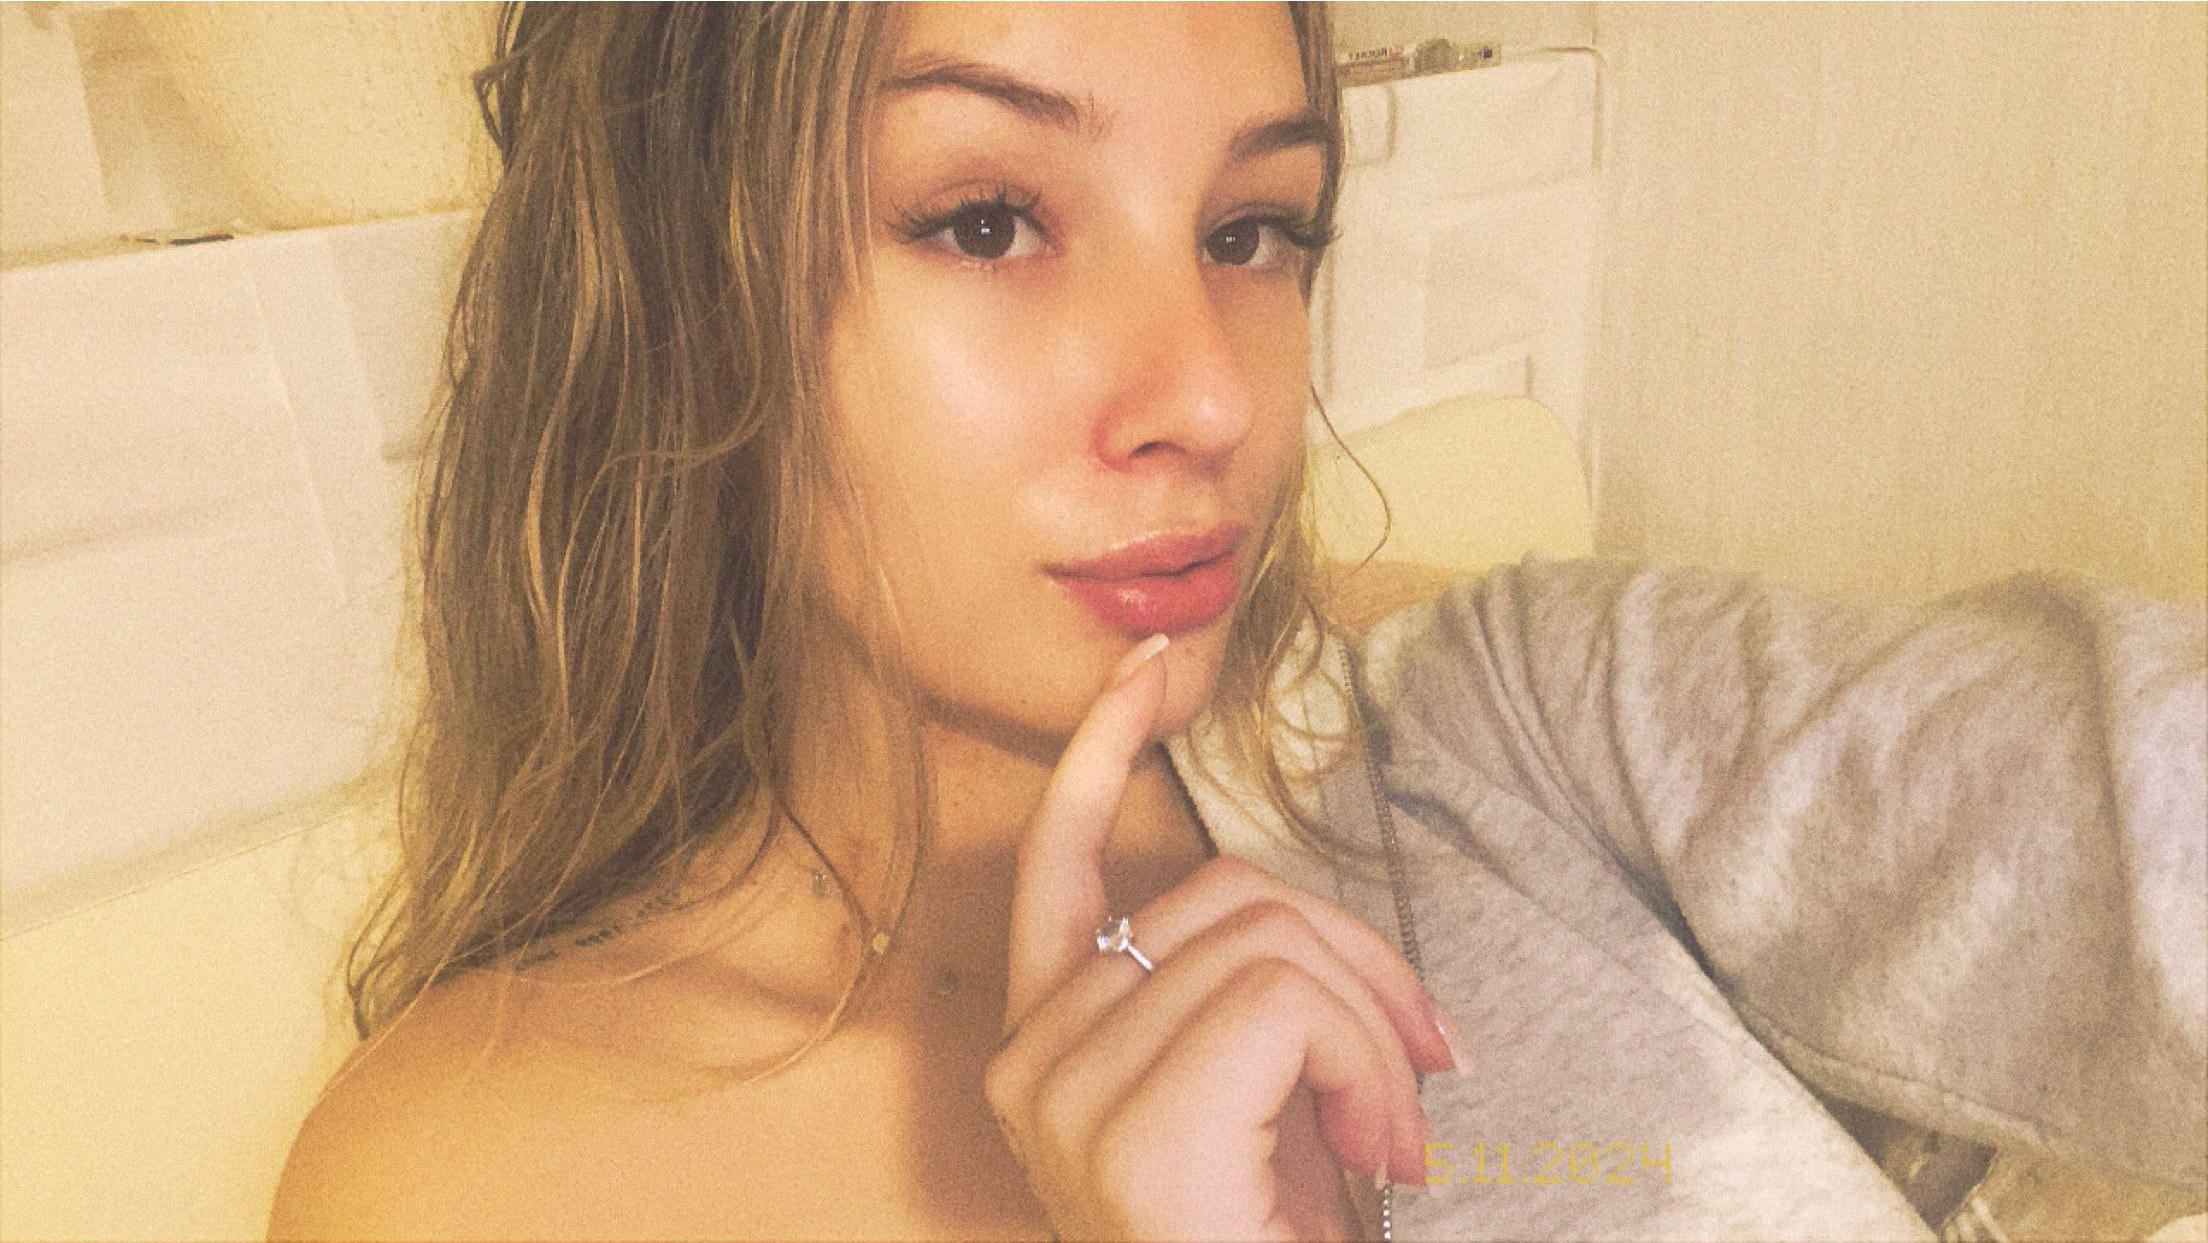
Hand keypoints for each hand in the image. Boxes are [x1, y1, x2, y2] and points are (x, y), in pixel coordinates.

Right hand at [987, 634, 1458, 1240]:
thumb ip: (1247, 1006)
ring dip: (1375, 1037)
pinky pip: (1286, 1003)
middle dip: (1358, 962)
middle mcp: (1031, 1061)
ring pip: (1273, 947)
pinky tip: (1383, 1156)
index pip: (1052, 868)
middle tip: (1430, 1067)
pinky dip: (1368, 1064)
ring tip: (1398, 1141)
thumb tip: (1303, 931)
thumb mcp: (1259, 1113)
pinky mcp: (1131, 1133)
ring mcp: (1065, 1095)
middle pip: (1225, 895)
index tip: (1145, 668)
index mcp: (1048, 1049)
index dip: (1096, 758)